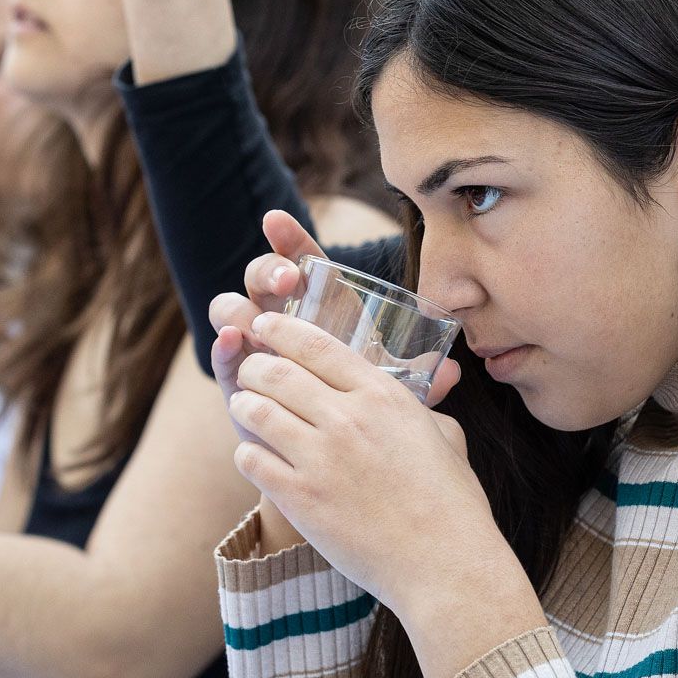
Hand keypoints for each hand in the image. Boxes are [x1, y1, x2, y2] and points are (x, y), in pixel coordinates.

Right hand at [205, 211, 460, 429]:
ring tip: (258, 317)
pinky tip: (231, 341)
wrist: (332, 456)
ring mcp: (254, 346)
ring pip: (232, 309)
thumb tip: (456, 372)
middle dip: (268, 269)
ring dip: (242, 306)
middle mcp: (281, 317)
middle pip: (262, 277)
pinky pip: (222, 355)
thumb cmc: (361, 412)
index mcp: (320, 306)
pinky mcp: (237, 379)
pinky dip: (221, 345)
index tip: (276, 220)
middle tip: (287, 279)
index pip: (302, 261)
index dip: (289, 239)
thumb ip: (420, 381)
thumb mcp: (389, 392)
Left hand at [225, 310, 510, 615]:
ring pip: (256, 411)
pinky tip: (256, 456)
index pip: (317, 345)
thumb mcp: (445, 436)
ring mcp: (322, 458)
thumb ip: (423, 408)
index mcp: (384, 396)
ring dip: (243, 405)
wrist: (444, 563)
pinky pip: (251, 459)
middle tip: (250, 371)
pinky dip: (247, 453)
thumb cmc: (452, 502)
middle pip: (276, 372)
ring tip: (245, 408)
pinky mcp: (301, 499)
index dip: (282, 328)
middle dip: (254, 366)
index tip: (264, 324)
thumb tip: (425, 394)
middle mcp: (349, 419)